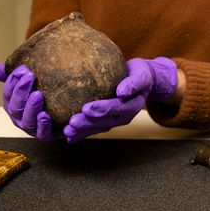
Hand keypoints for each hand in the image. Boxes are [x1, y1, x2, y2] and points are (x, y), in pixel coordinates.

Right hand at [0, 63, 56, 140]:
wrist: (59, 112)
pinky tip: (45, 115)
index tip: (22, 69)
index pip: (8, 93)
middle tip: (30, 76)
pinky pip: (42, 133)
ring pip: (27, 121)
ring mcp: (30, 127)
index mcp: (11, 104)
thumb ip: (7, 75)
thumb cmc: (38, 96)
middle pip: (15, 107)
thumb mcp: (24, 82)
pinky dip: (42, 125)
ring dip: (31, 107)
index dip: (13, 81)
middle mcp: (18, 117)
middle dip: (21, 91)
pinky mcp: (44, 133)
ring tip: (38, 94)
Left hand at [62, 57, 176, 143]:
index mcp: (131, 106)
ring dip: (82, 131)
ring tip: (67, 132)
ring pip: (97, 128)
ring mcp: (114, 120)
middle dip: (87, 124)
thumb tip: (121, 91)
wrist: (142, 81)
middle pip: (104, 122)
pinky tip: (69, 136)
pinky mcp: (106, 120)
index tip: (86, 108)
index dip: (101, 109)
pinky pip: (94, 128)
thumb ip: (134, 83)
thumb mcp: (142, 75)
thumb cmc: (140, 74)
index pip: (115, 108)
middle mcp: (122, 117)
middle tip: (72, 122)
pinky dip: (82, 133)